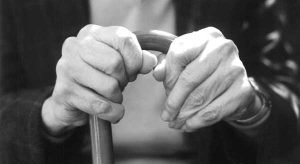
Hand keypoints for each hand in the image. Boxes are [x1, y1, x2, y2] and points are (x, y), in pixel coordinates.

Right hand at [42, 25, 156, 134]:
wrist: (70, 100)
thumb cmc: (99, 77)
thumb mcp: (119, 63)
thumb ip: (138, 59)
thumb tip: (151, 61)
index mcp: (91, 33)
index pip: (123, 39)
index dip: (135, 59)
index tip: (132, 71)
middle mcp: (75, 46)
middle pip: (115, 63)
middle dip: (124, 79)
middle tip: (119, 84)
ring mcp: (66, 68)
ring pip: (109, 86)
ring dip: (117, 97)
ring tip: (111, 96)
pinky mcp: (65, 91)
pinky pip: (101, 106)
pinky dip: (113, 113)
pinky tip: (111, 111)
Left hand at [154, 27, 258, 131]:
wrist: (234, 81)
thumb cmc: (203, 69)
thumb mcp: (185, 61)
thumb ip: (168, 65)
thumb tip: (157, 73)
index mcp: (206, 37)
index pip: (178, 55)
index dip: (168, 77)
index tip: (165, 91)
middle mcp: (223, 48)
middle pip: (189, 79)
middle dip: (174, 102)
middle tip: (166, 116)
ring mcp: (236, 68)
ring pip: (200, 98)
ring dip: (184, 115)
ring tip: (175, 123)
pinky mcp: (243, 90)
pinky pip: (214, 111)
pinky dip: (198, 121)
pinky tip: (188, 125)